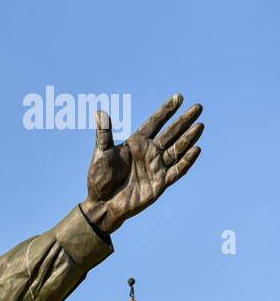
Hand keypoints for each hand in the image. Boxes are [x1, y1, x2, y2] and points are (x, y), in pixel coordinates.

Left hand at [79, 93, 202, 234]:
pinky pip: (177, 170)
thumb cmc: (99, 178)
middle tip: (198, 107)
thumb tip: (100, 112)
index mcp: (136, 143)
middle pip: (170, 133)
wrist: (103, 203)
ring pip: (177, 149)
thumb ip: (104, 134)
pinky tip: (196, 149)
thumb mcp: (101, 154)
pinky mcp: (160, 182)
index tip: (179, 97)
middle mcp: (149, 152)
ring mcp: (156, 167)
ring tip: (200, 125)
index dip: (166, 110)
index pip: (154, 122)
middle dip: (183, 120)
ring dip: (188, 138)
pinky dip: (186, 160)